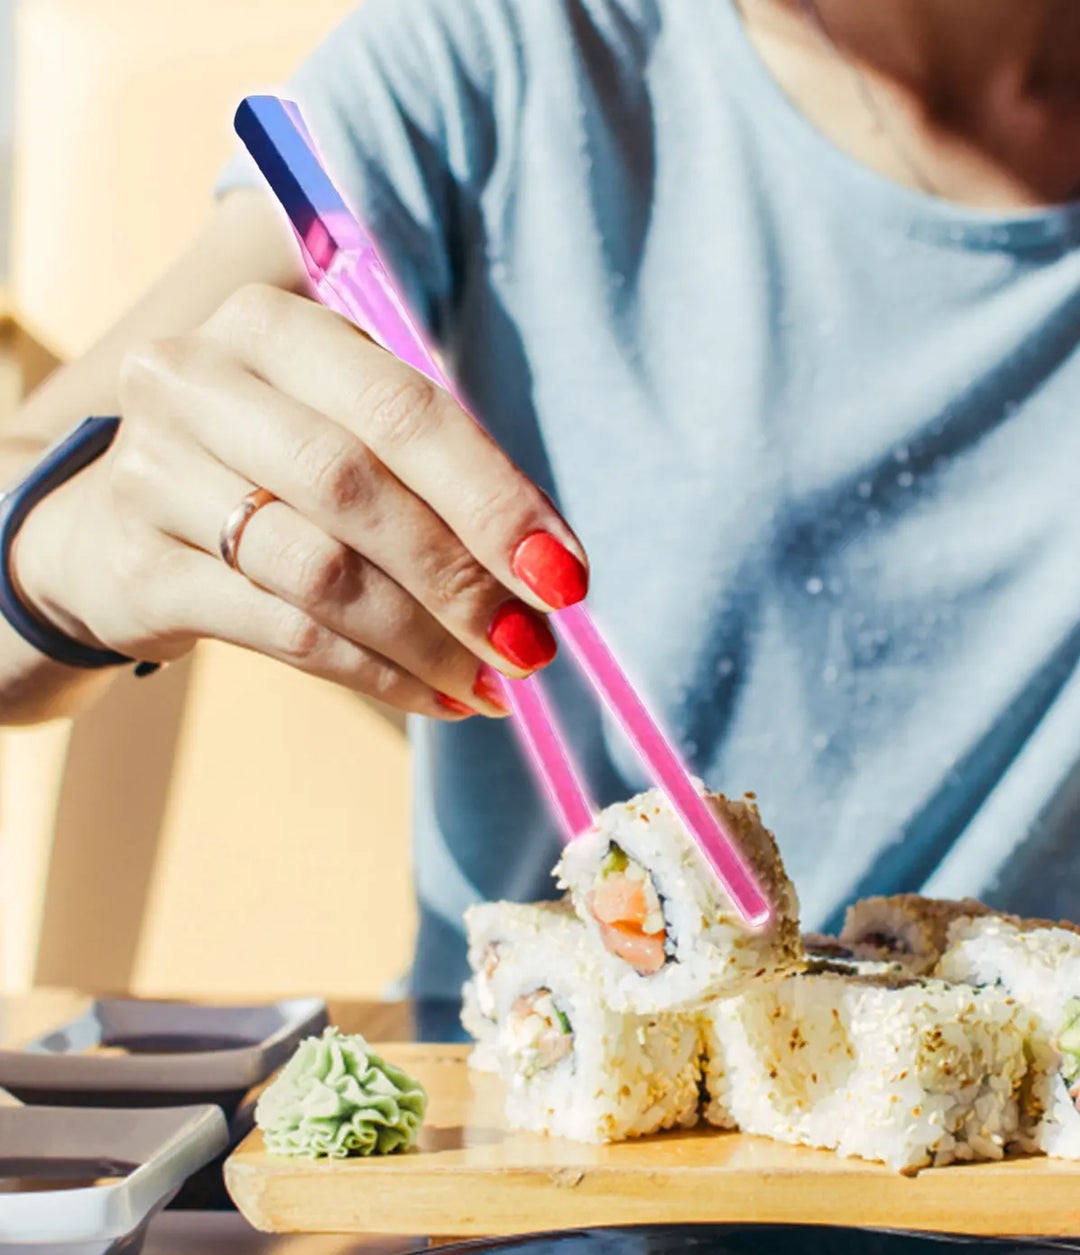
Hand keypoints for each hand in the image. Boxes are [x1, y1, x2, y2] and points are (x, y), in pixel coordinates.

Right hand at [10, 284, 588, 717]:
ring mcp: (152, 473)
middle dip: (463, 577)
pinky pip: (284, 633)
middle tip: (532, 646)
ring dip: (426, 639)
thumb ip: (435, 476)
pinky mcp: (138, 571)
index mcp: (270, 327)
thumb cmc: (269, 473)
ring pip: (321, 570)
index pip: (403, 408)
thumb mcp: (342, 432)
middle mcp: (198, 380)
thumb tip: (549, 569)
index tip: (565, 577)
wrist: (110, 530)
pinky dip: (377, 673)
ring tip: (491, 682)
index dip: (494, 498)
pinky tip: (437, 697)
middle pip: (357, 485)